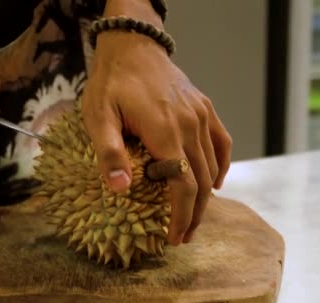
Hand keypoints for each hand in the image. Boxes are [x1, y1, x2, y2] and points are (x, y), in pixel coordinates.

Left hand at [82, 31, 232, 245]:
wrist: (133, 47)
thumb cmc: (111, 83)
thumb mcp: (98, 116)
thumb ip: (109, 152)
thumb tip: (120, 189)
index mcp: (165, 132)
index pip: (183, 186)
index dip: (181, 216)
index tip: (173, 238)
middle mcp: (190, 126)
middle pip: (201, 181)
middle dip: (194, 214)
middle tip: (183, 237)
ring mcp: (202, 116)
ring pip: (212, 166)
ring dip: (206, 196)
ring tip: (194, 217)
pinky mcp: (205, 109)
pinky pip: (221, 143)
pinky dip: (221, 166)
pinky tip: (215, 182)